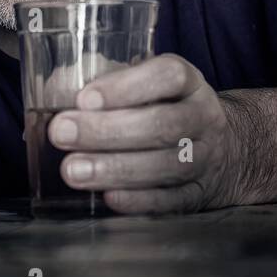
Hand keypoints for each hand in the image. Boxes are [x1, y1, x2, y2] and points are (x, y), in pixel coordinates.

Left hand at [47, 54, 240, 213]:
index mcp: (189, 83)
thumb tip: (53, 88)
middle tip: (61, 132)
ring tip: (72, 170)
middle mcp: (203, 118)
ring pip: (166, 165)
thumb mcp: (149, 85)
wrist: (223, 150)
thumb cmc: (166, 110)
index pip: (167, 76)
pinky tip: (107, 197)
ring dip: (116, 168)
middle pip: (163, 124)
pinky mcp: (198, 194)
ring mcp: (204, 158)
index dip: (126, 86)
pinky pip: (171, 200)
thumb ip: (109, 84)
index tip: (83, 97)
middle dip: (107, 131)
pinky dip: (138, 200)